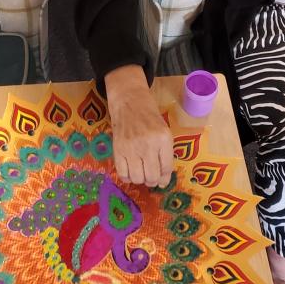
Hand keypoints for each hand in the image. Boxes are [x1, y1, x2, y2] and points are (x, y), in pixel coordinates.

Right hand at [105, 65, 173, 187]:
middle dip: (153, 181)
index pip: (166, 168)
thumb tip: (162, 180)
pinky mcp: (117, 149)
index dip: (165, 178)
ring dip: (140, 180)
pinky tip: (130, 171)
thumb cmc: (150, 116)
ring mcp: (131, 147)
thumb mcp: (164, 131)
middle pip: (152, 176)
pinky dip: (127, 177)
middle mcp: (148, 144)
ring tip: (141, 172)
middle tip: (151, 177)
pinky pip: (122, 173)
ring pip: (138, 178)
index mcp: (163, 139)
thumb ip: (165, 154)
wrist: (129, 102)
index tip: (162, 180)